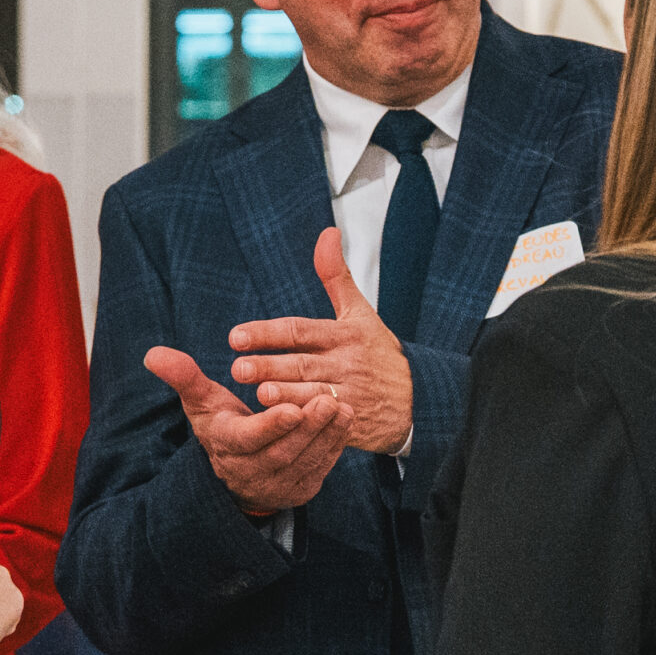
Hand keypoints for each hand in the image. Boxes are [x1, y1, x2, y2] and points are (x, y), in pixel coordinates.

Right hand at [145, 346, 351, 515]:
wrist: (238, 470)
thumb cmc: (222, 424)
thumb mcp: (202, 402)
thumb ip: (183, 377)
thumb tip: (152, 354)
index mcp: (227, 447)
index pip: (248, 440)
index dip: (269, 426)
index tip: (291, 408)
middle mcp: (251, 471)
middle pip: (282, 451)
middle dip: (306, 428)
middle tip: (327, 400)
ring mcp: (278, 484)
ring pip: (305, 460)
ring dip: (325, 435)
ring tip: (341, 405)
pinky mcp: (300, 488)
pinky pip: (321, 468)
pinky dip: (335, 445)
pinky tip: (347, 419)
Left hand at [230, 230, 413, 454]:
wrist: (419, 397)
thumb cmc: (380, 352)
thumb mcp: (361, 312)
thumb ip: (336, 276)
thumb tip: (327, 234)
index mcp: (344, 334)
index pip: (299, 330)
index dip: (267, 333)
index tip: (236, 337)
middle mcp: (346, 362)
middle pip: (301, 363)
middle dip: (268, 366)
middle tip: (238, 368)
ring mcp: (350, 393)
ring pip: (311, 393)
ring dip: (284, 394)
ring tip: (258, 393)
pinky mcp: (352, 420)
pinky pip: (324, 420)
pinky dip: (303, 420)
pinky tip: (279, 420)